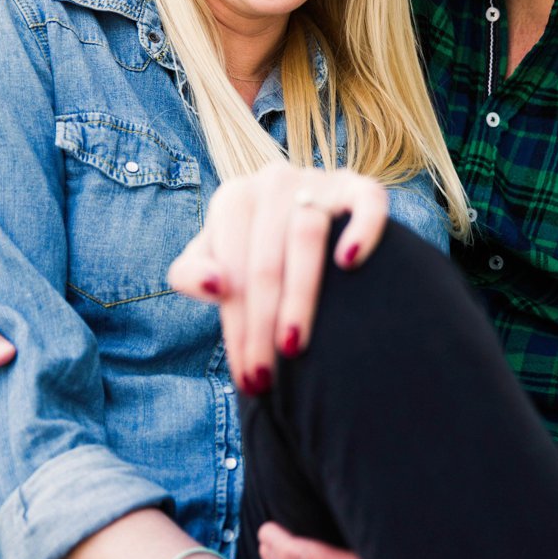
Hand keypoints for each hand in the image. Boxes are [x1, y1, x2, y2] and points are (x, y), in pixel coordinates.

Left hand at [168, 165, 389, 392]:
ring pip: (307, 237)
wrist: (313, 219)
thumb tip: (218, 285)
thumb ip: (192, 273)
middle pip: (266, 262)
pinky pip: (366, 203)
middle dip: (262, 325)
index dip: (237, 327)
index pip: (231, 271)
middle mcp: (273, 182)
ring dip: (300, 296)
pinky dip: (360, 230)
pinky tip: (350, 263)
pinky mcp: (361, 184)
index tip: (249, 377)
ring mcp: (319, 181)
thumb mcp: (215, 261)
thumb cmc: (258, 252)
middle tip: (268, 377)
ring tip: (295, 346)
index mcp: (233, 199)